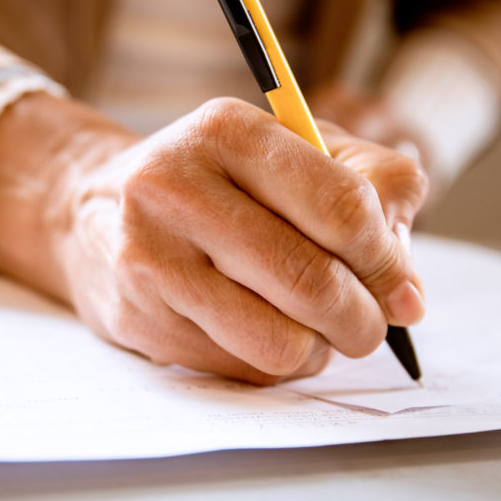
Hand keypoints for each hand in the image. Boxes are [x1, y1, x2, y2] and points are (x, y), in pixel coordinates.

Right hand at [0, 94, 427, 384]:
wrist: (94, 214)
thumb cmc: (220, 184)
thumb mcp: (295, 152)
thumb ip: (373, 189)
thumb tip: (406, 287)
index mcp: (227, 132)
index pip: (341, 206)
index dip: (388, 261)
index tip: (403, 291)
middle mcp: (175, 188)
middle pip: (312, 281)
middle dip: (363, 320)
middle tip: (370, 327)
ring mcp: (150, 258)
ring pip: (280, 342)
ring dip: (318, 351)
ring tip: (315, 332)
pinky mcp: (138, 318)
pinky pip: (242, 369)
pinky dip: (273, 364)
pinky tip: (262, 333)